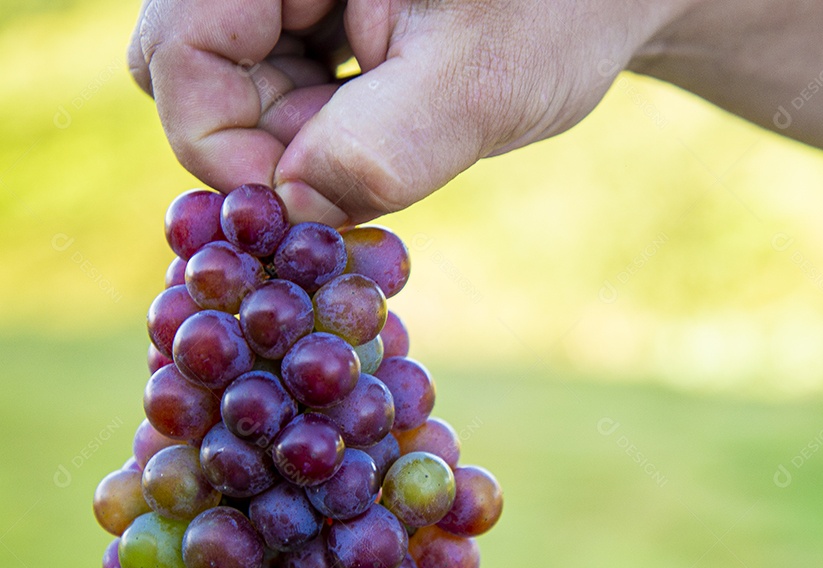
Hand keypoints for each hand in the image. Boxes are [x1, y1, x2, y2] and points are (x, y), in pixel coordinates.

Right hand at [128, 0, 694, 224]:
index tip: (301, 204)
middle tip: (362, 168)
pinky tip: (395, 122)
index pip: (180, 49)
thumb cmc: (560, 11)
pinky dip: (325, 132)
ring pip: (242, 88)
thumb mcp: (478, 84)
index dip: (222, 146)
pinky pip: (284, 89)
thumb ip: (381, 147)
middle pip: (201, 70)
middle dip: (271, 143)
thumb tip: (291, 209)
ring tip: (403, 130)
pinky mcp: (319, 19)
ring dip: (305, 141)